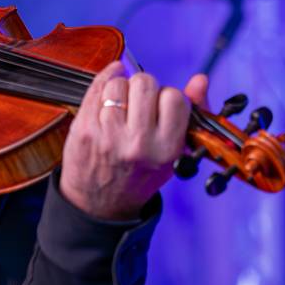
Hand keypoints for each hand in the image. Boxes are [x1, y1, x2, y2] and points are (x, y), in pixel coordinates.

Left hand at [60, 61, 209, 220]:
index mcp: (166, 150)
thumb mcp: (172, 154)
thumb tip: (200, 80)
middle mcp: (138, 143)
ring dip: (121, 88)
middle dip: (143, 87)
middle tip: (139, 103)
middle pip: (145, 83)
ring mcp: (109, 136)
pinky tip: (105, 97)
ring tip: (121, 105)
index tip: (160, 106)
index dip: (167, 96)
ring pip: (118, 83)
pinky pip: (95, 89)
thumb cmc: (139, 176)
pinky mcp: (84, 129)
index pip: (175, 97)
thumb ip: (190, 115)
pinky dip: (102, 87)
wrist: (99, 204)